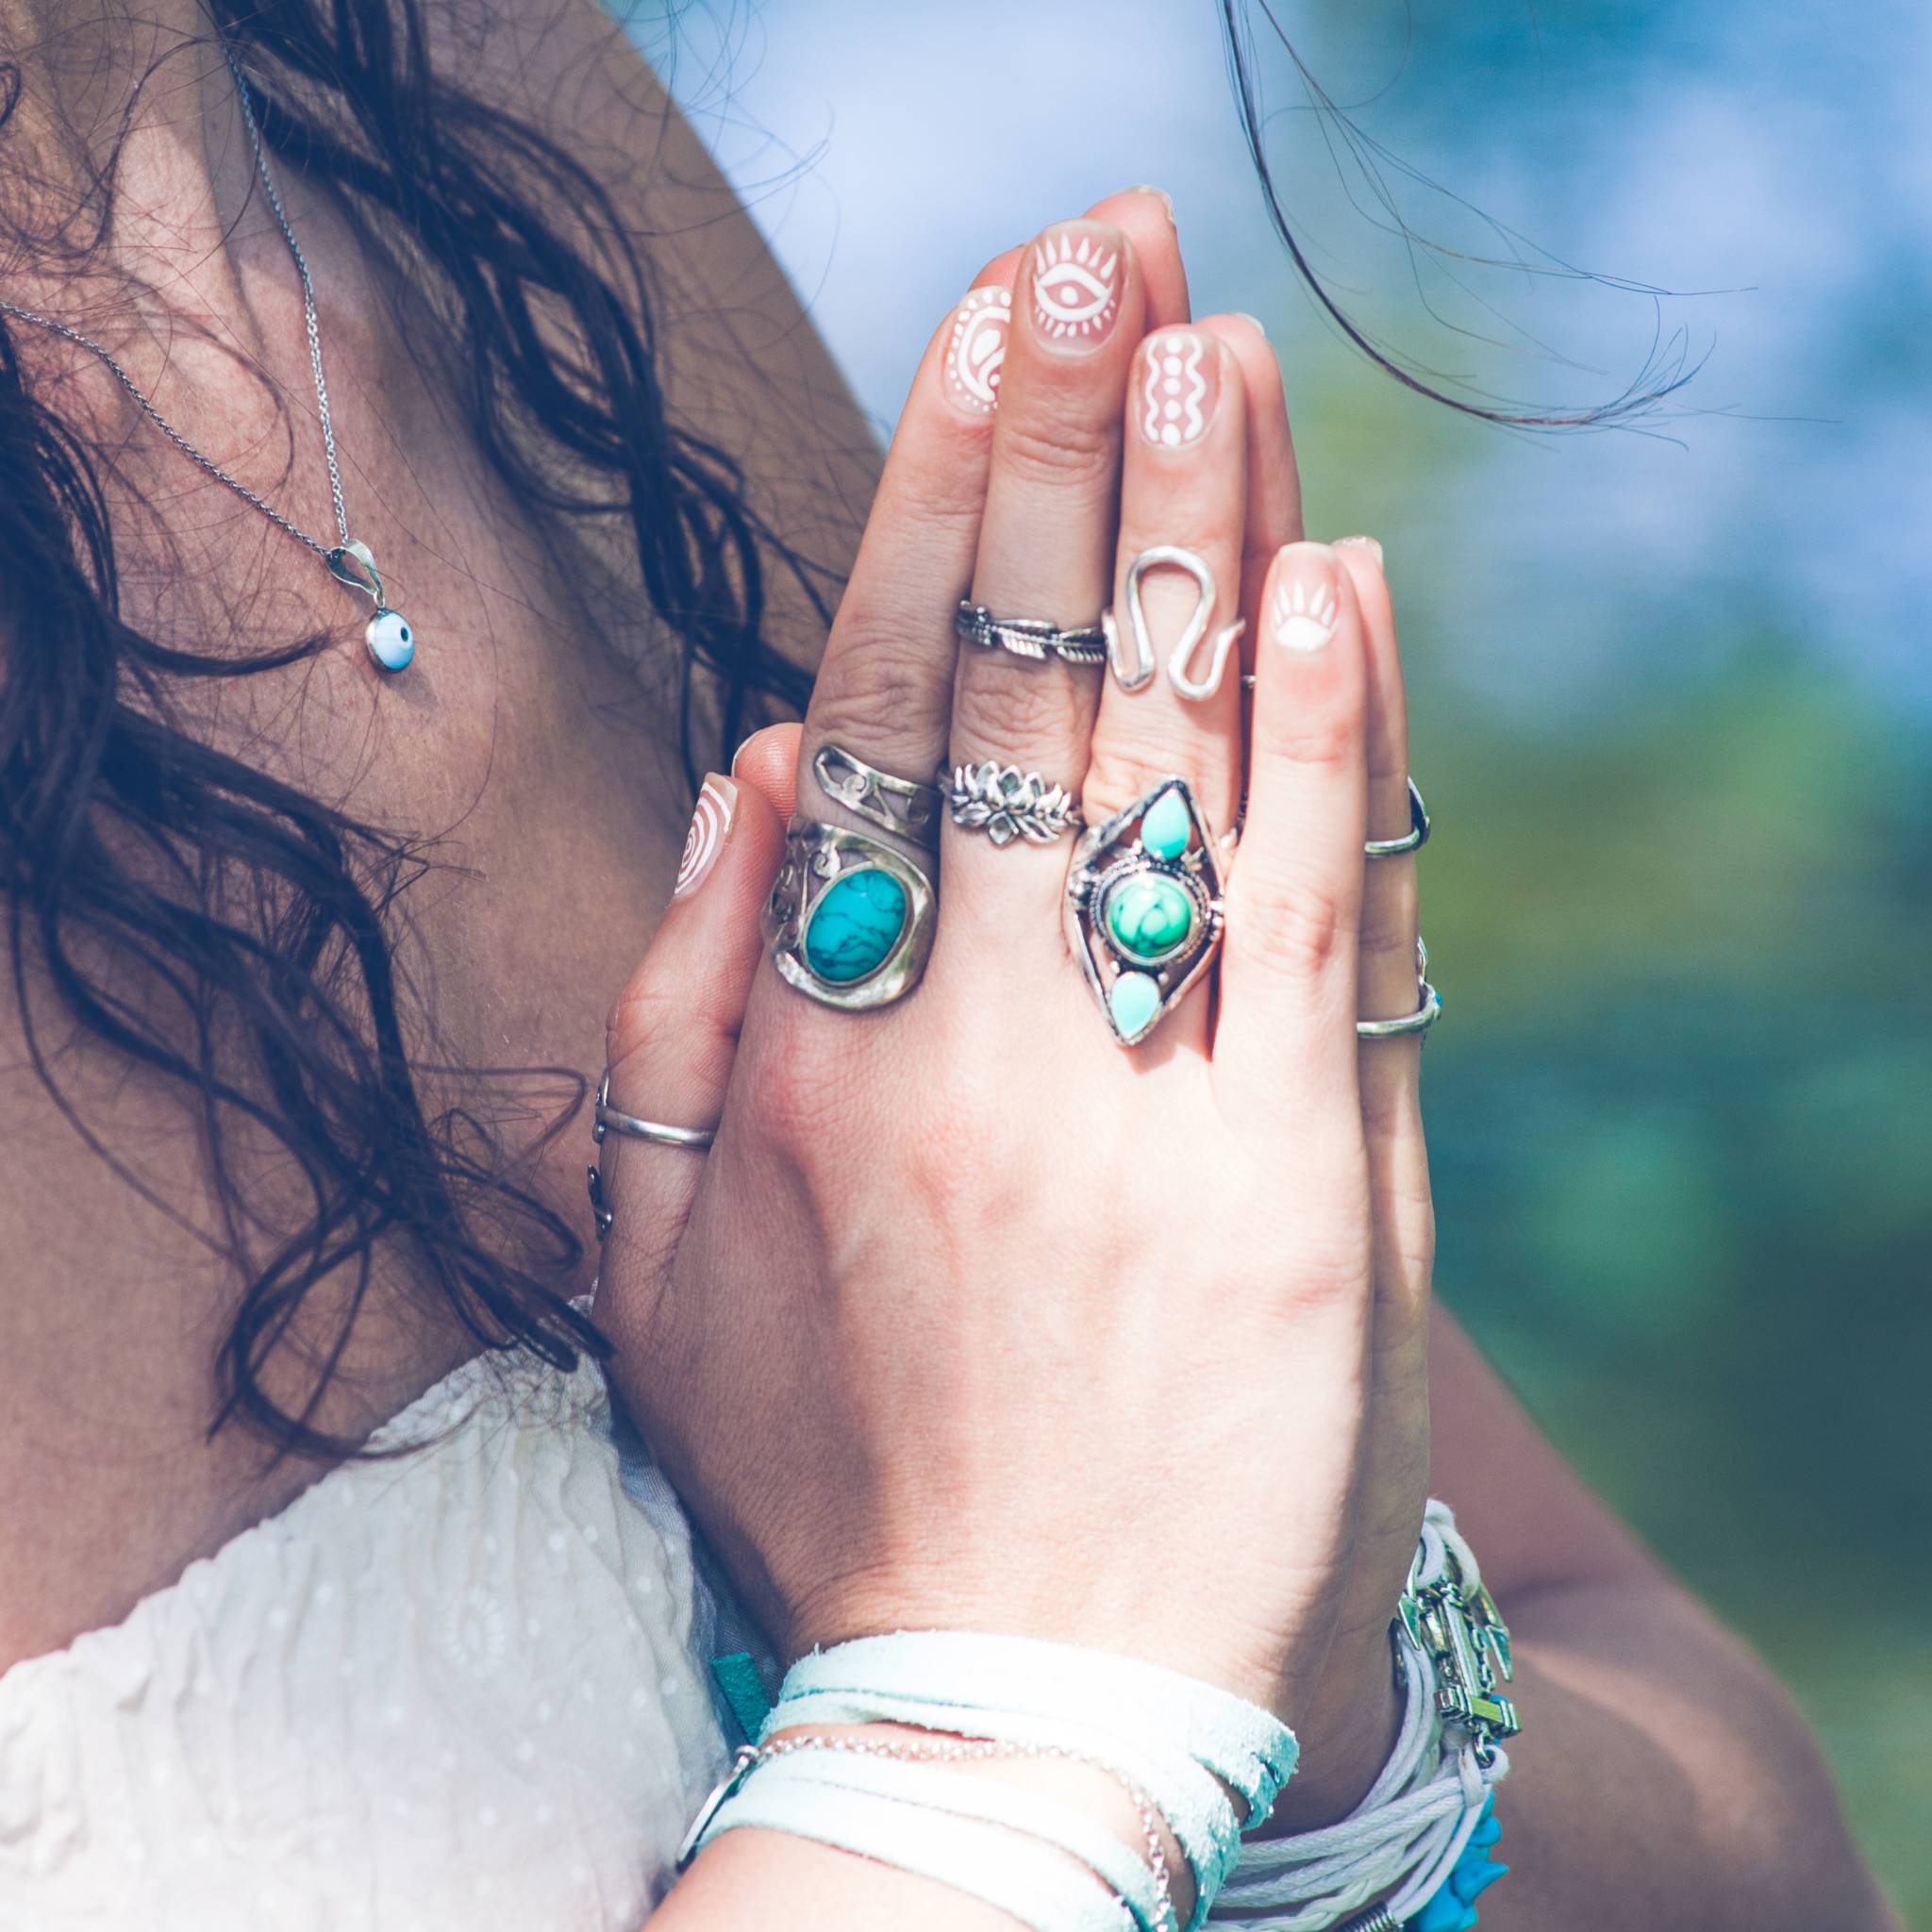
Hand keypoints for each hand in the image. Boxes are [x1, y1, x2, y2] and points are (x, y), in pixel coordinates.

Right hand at [597, 190, 1433, 1795]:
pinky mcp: (1305, 1183)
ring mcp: (1147, 1104)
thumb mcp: (654, 1270)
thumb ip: (680, 1008)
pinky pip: (1321, 918)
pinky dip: (1336, 735)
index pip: (883, 696)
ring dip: (1206, 527)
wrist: (1036, 1684)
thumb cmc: (838, 1471)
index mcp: (815, 1041)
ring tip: (1216, 338)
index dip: (935, 491)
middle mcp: (974, 1039)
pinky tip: (1341, 570)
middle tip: (1101, 241)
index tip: (980, 321)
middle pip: (1034, 682)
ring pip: (1181, 759)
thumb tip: (745, 766)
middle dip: (1067, 439)